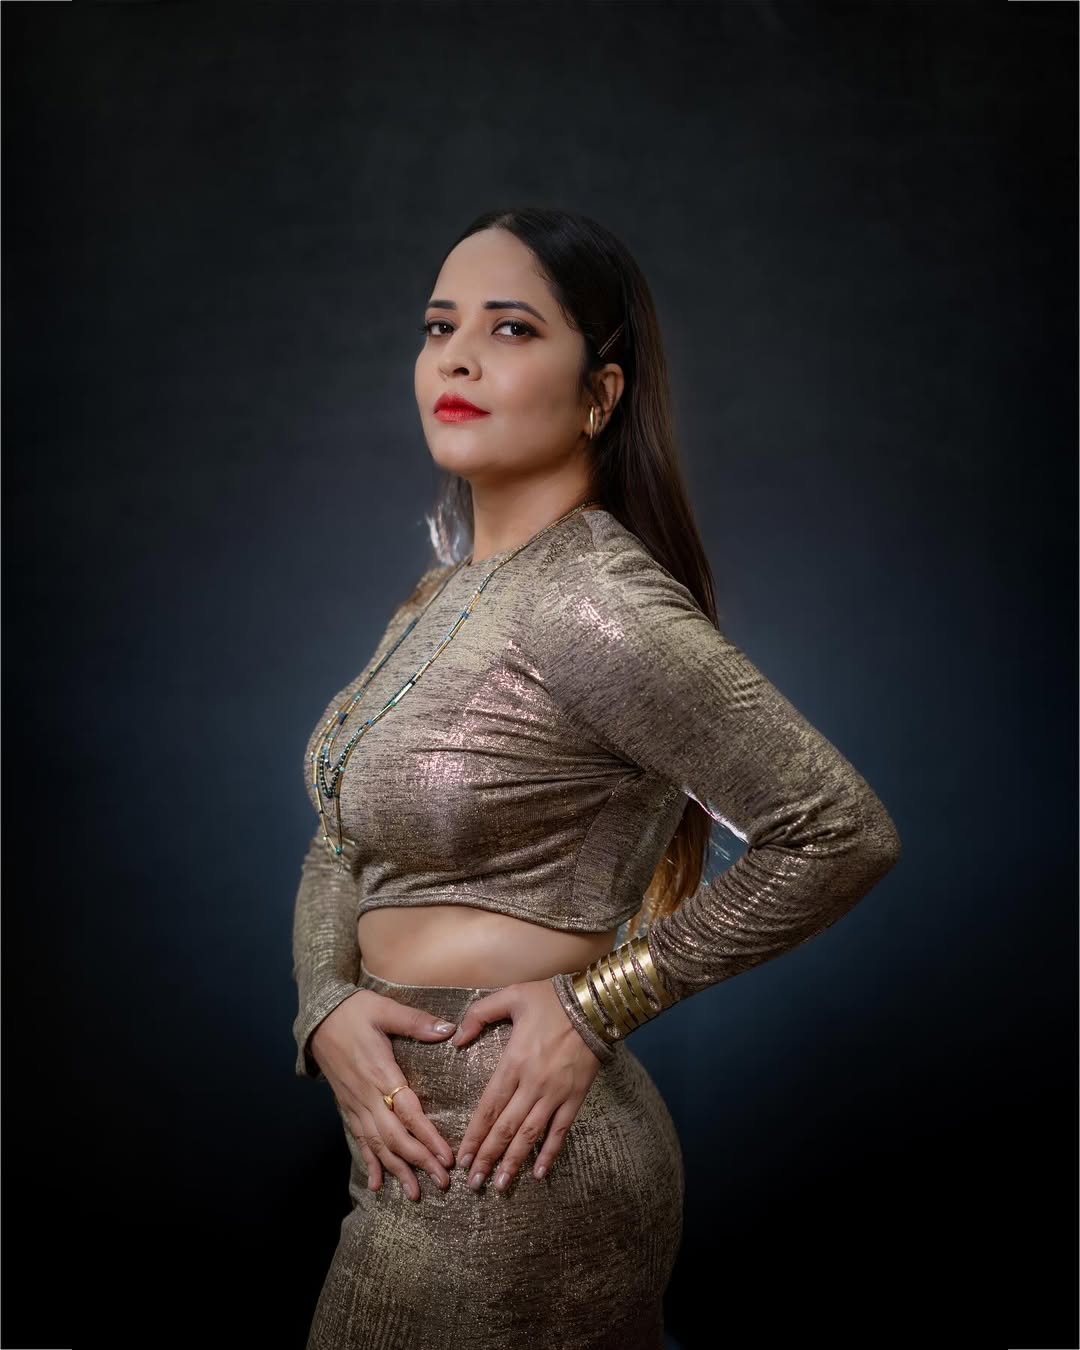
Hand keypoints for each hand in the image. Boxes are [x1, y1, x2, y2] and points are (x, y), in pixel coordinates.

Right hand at [310, 988, 458, 1201]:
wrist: (318, 1017)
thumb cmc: (354, 1011)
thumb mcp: (385, 1009)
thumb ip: (416, 1022)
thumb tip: (449, 1029)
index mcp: (380, 1073)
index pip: (407, 1112)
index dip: (427, 1136)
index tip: (446, 1157)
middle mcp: (366, 1096)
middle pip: (394, 1137)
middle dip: (418, 1162)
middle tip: (442, 1183)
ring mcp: (355, 1104)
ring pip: (377, 1144)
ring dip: (397, 1170)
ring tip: (415, 1193)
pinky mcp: (347, 1106)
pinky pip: (359, 1138)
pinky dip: (369, 1161)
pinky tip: (376, 1183)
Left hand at [450, 978, 603, 1190]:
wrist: (595, 1005)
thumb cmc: (550, 999)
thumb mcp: (510, 996)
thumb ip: (478, 1014)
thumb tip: (456, 1039)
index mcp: (513, 1063)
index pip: (488, 1107)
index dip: (474, 1135)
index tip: (462, 1157)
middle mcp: (532, 1084)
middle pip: (505, 1128)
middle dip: (487, 1157)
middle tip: (473, 1183)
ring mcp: (555, 1094)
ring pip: (530, 1135)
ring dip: (513, 1162)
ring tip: (500, 1185)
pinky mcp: (575, 1097)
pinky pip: (560, 1131)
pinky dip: (550, 1153)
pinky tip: (539, 1173)